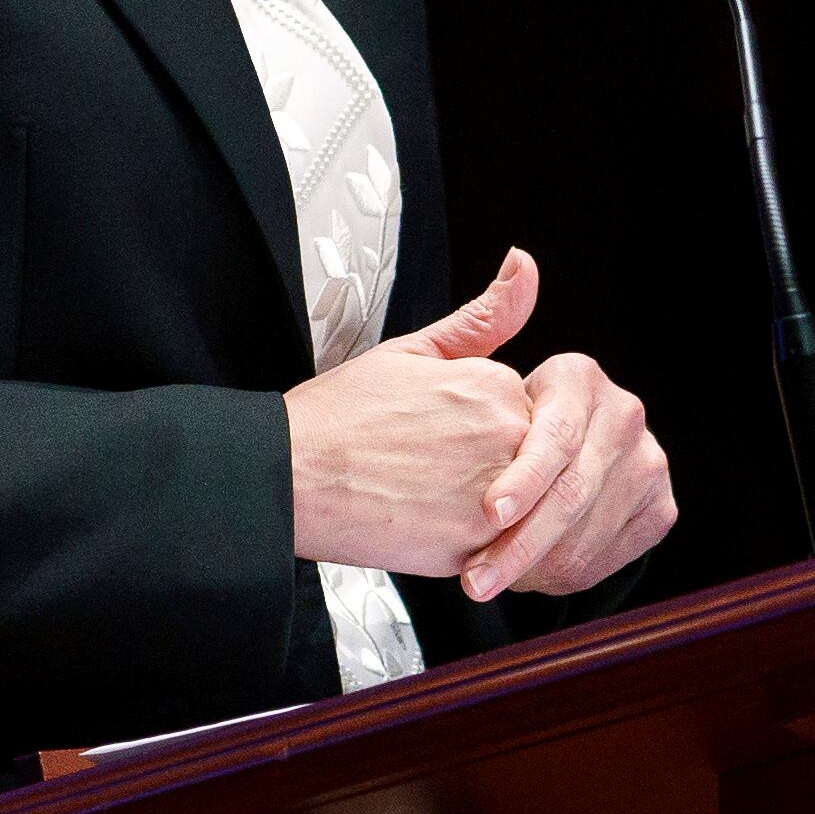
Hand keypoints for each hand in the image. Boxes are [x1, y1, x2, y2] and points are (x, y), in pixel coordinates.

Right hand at [285, 251, 543, 575]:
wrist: (290, 475)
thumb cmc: (338, 417)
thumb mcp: (413, 349)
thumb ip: (484, 315)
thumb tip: (524, 265)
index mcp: (495, 385)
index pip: (516, 410)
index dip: (472, 424)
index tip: (433, 431)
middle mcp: (506, 437)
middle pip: (525, 457)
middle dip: (483, 465)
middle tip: (423, 466)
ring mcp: (495, 493)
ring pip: (517, 504)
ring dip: (481, 503)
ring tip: (423, 496)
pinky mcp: (475, 544)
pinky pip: (499, 547)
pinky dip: (471, 541)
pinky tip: (425, 524)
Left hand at [457, 345, 675, 602]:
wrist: (510, 466)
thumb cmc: (468, 420)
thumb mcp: (459, 368)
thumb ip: (485, 320)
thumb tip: (520, 261)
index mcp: (580, 377)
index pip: (555, 435)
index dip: (523, 478)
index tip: (488, 512)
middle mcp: (624, 415)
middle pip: (574, 491)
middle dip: (521, 542)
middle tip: (476, 576)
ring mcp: (647, 464)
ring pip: (589, 531)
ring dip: (536, 566)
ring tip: (489, 579)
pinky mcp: (657, 510)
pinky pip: (609, 555)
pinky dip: (564, 573)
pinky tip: (527, 575)